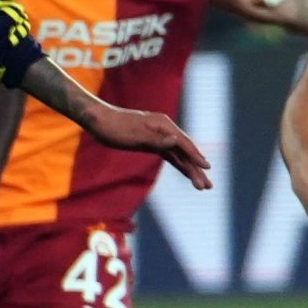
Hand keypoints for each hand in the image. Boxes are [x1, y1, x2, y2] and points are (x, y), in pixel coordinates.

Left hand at [84, 100, 211, 188]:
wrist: (100, 120)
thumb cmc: (115, 128)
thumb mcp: (134, 136)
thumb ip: (156, 140)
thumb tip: (176, 141)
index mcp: (163, 125)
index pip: (183, 144)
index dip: (195, 157)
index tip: (207, 169)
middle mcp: (165, 129)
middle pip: (185, 152)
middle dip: (196, 169)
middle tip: (208, 187)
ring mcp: (160, 136)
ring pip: (179, 155)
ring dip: (190, 170)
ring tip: (202, 186)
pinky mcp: (153, 143)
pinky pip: (171, 156)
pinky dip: (179, 165)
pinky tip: (187, 173)